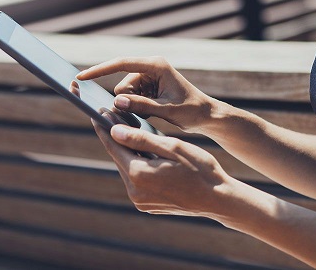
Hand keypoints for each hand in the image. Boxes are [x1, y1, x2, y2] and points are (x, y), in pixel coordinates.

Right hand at [76, 57, 217, 134]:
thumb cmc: (191, 110)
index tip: (82, 76)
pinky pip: (131, 97)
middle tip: (147, 113)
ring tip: (154, 113)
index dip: (99, 70)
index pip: (121, 64)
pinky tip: (153, 112)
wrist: (206, 116)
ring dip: (133, 105)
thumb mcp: (166, 110)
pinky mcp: (148, 86)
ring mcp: (149, 76)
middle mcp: (150, 67)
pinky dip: (136, 107)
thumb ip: (141, 106)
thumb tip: (117, 102)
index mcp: (156, 65)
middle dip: (127, 100)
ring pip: (125, 93)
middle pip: (122, 84)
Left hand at [92, 120, 233, 216]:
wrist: (218, 198)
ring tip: (126, 130)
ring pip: (127, 168)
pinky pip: (137, 179)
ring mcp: (140, 201)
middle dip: (115, 138)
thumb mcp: (172, 147)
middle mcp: (135, 191)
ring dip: (127, 151)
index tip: (97, 111)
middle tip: (111, 116)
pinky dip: (137, 164)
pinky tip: (142, 151)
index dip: (104, 127)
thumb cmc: (200, 169)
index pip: (114, 146)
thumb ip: (141, 139)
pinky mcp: (147, 204)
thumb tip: (114, 130)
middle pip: (119, 157)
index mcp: (140, 174)